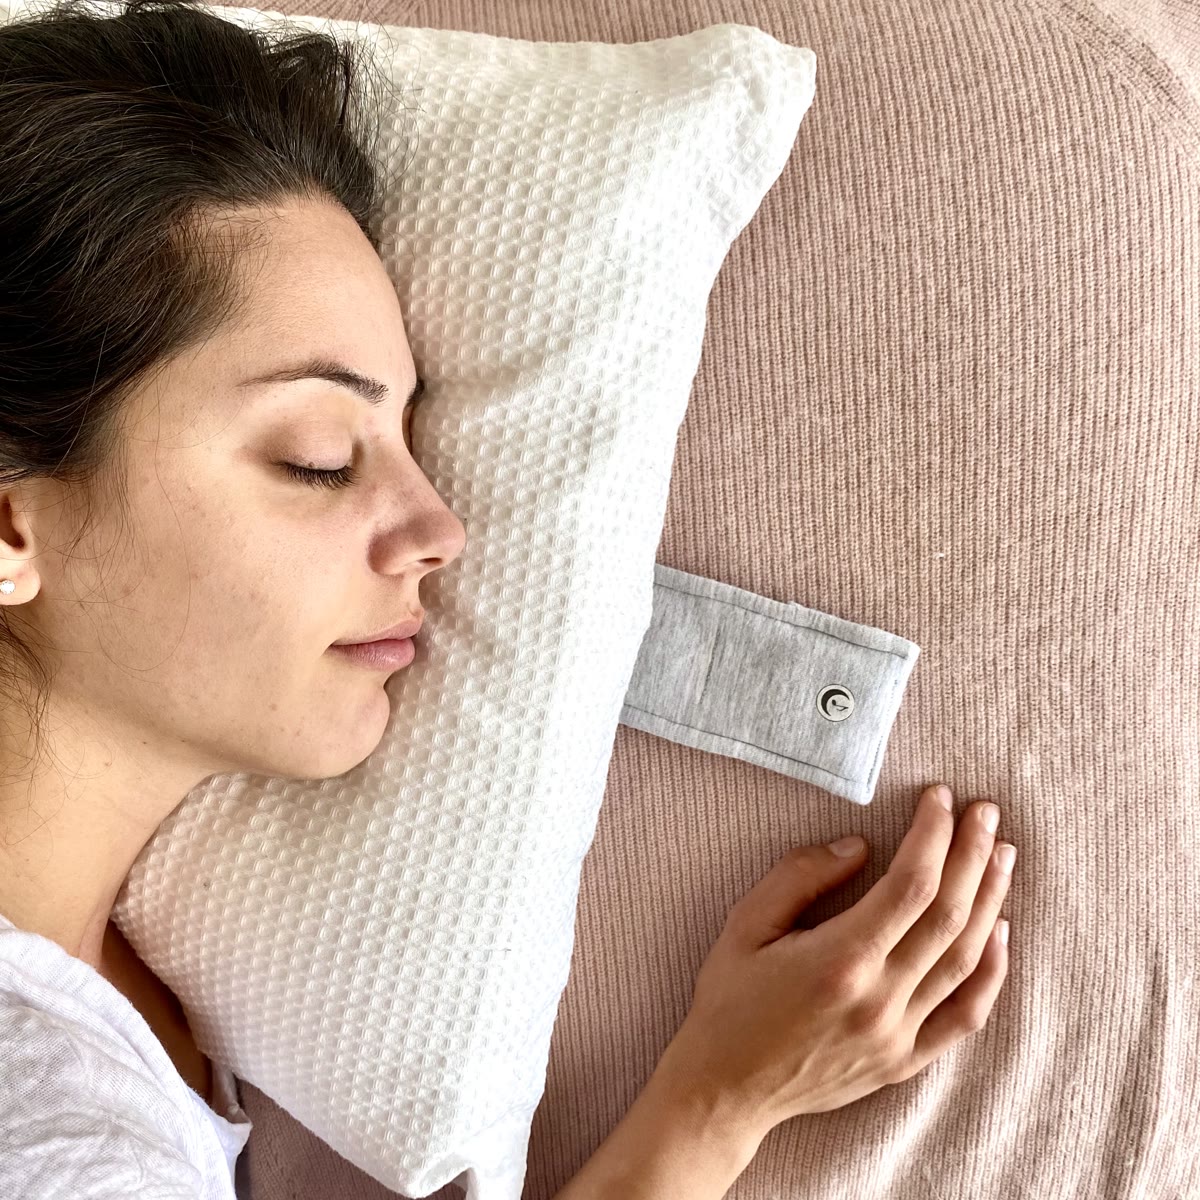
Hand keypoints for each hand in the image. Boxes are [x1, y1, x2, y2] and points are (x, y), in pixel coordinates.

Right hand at [659, 784, 1014, 1137]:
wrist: (724, 1089)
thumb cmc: (728, 1001)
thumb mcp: (745, 924)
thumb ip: (799, 877)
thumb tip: (860, 846)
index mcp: (840, 961)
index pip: (910, 885)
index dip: (934, 835)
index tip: (941, 797)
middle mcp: (879, 1001)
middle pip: (948, 915)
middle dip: (973, 855)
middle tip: (986, 812)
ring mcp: (897, 1036)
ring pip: (965, 960)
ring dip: (990, 901)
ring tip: (1002, 855)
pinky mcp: (904, 1062)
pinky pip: (965, 1017)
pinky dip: (991, 974)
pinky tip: (1001, 932)